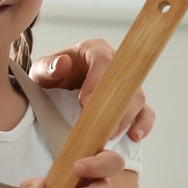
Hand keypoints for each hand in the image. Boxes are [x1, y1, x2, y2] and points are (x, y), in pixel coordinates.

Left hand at [30, 39, 154, 141]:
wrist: (53, 93)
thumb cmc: (50, 78)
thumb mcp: (42, 71)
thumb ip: (48, 67)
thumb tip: (63, 64)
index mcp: (94, 50)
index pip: (103, 61)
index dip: (97, 81)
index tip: (85, 103)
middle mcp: (116, 65)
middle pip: (126, 80)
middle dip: (113, 104)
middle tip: (99, 125)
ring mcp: (126, 85)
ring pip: (137, 98)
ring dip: (126, 117)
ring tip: (110, 134)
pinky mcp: (131, 104)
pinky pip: (145, 113)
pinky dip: (143, 124)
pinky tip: (134, 136)